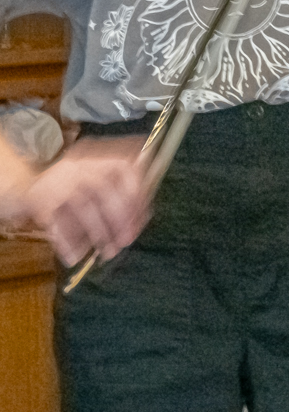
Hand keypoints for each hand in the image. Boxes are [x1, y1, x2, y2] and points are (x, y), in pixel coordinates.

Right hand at [19, 135, 149, 266]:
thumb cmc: (69, 186)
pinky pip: (58, 224)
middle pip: (105, 187)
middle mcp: (77, 163)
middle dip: (120, 218)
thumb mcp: (95, 176)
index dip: (136, 192)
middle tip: (127, 241)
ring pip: (85, 207)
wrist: (21, 187)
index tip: (142, 217)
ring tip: (108, 253)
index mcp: (95, 155)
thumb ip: (119, 189)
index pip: (125, 165)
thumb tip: (144, 214)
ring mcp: (57, 181)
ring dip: (100, 234)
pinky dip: (68, 243)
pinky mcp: (39, 200)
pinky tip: (75, 257)